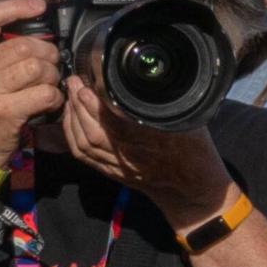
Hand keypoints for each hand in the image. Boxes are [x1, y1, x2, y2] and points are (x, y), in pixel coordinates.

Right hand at [0, 0, 64, 162]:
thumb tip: (36, 34)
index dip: (16, 6)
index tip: (40, 6)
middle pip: (26, 45)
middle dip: (48, 55)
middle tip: (50, 67)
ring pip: (38, 68)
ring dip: (52, 77)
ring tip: (48, 86)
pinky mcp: (5, 111)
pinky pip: (45, 93)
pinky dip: (55, 98)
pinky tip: (49, 104)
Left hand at [57, 75, 231, 224]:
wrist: (193, 189)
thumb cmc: (195, 151)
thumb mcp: (189, 120)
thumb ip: (164, 102)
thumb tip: (144, 77)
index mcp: (154, 143)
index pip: (114, 122)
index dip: (94, 103)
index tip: (87, 82)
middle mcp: (132, 158)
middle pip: (92, 132)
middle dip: (78, 105)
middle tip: (73, 82)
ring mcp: (119, 167)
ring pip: (84, 144)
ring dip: (72, 119)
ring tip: (71, 96)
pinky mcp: (111, 173)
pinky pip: (83, 155)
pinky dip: (72, 135)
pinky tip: (71, 119)